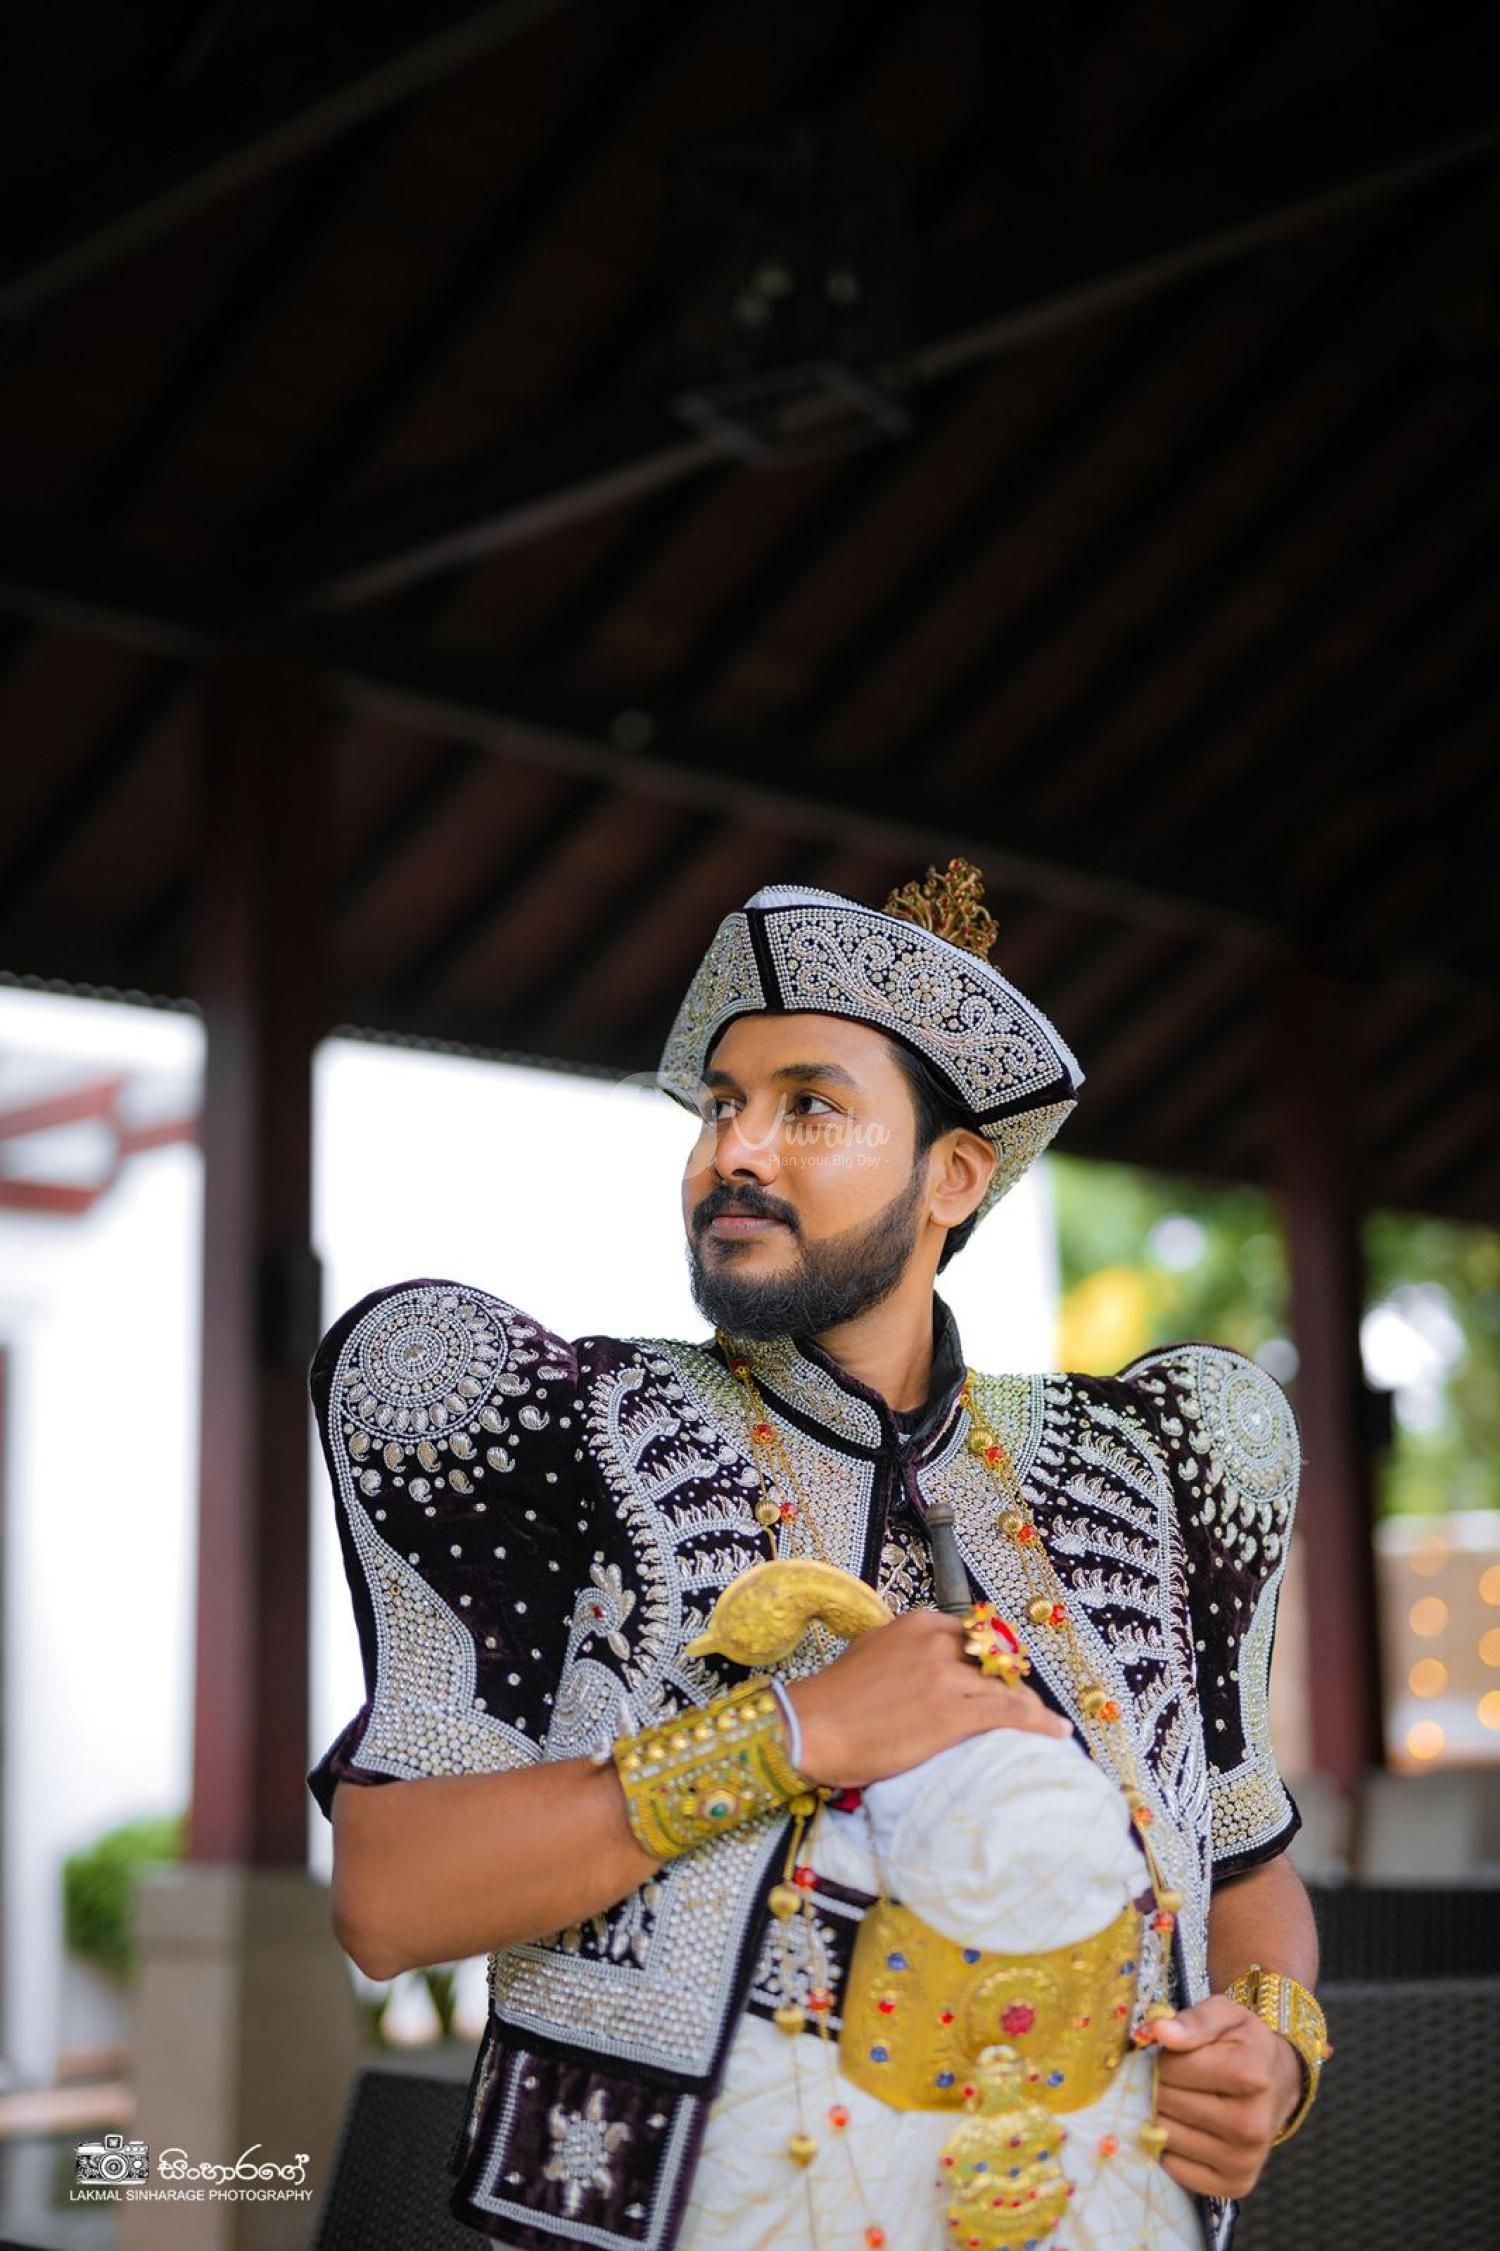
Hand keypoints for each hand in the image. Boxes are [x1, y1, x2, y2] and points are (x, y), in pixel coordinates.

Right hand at [786, 1607, 1072, 1788]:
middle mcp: (937, 1643)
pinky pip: (1010, 1715)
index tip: (1001, 1678)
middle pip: (995, 1661)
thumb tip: (922, 1662)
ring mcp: (946, 1677)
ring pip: (1008, 1688)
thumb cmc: (834, 1698)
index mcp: (919, 1624)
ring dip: (1032, 1708)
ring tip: (1046, 1724)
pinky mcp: (953, 1713)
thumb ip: (904, 1649)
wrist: (812, 1726)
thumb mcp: (871, 1651)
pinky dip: (1039, 1724)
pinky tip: (1056, 1733)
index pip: (974, 1636)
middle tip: (1025, 1705)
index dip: (993, 1660)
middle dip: (1015, 1683)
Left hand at [1136, 1995, 1305, 2199]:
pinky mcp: (1237, 2184)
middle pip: (1166, 2103)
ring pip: (1167, 2136)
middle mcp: (1251, 2124)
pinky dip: (1171, 2149)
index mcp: (1250, 2075)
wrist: (1278, 2083)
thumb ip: (1192, 2020)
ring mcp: (1245, 2159)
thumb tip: (1157, 2031)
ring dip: (1161, 2116)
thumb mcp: (1224, 2015)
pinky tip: (1187, 2129)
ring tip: (1180, 2100)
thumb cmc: (1244, 2044)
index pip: (1170, 2069)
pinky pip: (1179, 2171)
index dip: (1161, 2057)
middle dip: (1158, 2085)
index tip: (1172, 2054)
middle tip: (1172, 2078)